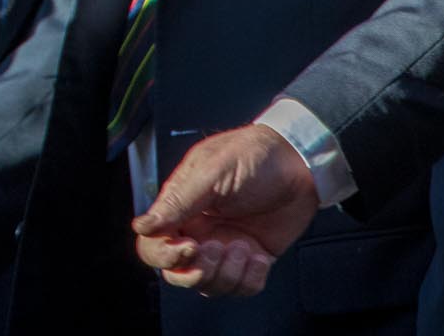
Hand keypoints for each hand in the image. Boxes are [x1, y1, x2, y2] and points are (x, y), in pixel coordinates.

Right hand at [131, 123, 320, 297]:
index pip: (152, 245)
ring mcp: (225, 247)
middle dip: (197, 271)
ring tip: (244, 245)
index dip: (164, 255)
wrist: (300, 163)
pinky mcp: (252, 259)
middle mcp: (199, 231)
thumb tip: (143, 226)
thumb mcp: (211, 173)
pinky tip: (259, 254)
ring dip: (229, 273)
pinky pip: (242, 288)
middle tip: (217, 249)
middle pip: (177, 273)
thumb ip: (177, 202)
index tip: (189, 247)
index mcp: (180, 209)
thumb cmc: (253, 156)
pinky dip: (252, 278)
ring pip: (210, 285)